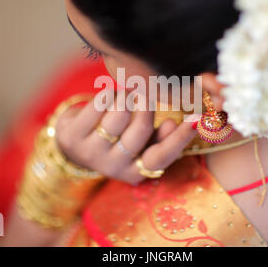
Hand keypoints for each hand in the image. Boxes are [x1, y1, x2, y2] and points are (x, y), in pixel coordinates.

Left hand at [55, 94, 196, 184]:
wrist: (76, 141)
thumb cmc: (118, 138)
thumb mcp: (142, 143)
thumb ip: (160, 137)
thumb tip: (172, 123)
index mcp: (135, 172)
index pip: (161, 157)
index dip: (179, 138)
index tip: (196, 118)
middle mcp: (113, 167)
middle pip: (140, 130)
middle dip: (146, 106)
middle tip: (145, 95)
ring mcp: (90, 153)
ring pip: (119, 115)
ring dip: (125, 98)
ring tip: (124, 97)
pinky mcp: (72, 137)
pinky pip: (98, 105)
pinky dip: (108, 94)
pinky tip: (108, 96)